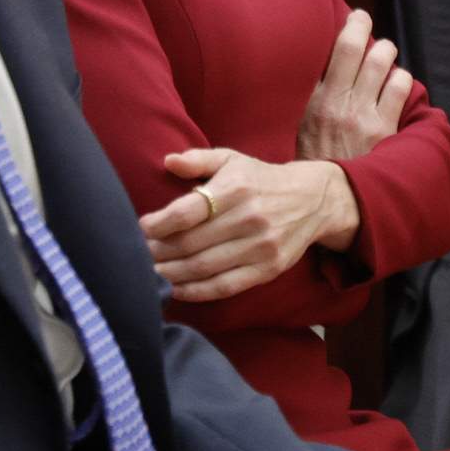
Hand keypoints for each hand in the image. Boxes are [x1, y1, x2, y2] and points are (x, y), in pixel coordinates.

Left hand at [138, 147, 359, 302]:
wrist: (313, 200)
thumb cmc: (260, 179)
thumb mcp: (232, 159)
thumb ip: (198, 159)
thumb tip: (168, 161)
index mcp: (235, 188)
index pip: (187, 211)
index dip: (158, 224)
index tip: (140, 228)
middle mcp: (248, 217)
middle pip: (190, 243)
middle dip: (158, 252)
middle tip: (136, 255)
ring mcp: (260, 246)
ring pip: (204, 267)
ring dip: (171, 274)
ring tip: (149, 273)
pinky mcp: (268, 269)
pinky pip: (225, 286)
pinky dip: (196, 291)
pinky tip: (176, 289)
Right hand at [296, 9, 411, 162]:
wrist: (326, 205)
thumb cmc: (308, 167)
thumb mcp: (292, 131)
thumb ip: (300, 102)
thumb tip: (307, 73)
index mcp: (308, 101)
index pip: (324, 52)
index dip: (341, 29)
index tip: (348, 17)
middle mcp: (334, 102)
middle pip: (353, 46)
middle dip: (361, 25)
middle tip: (363, 21)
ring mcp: (361, 114)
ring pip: (381, 61)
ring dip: (385, 51)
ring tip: (383, 53)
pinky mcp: (384, 129)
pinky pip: (400, 87)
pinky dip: (401, 79)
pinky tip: (396, 84)